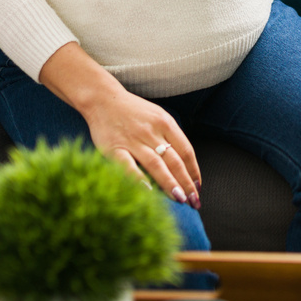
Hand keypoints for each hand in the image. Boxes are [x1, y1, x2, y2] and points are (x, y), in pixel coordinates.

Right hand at [81, 87, 203, 208]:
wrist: (103, 99)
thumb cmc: (133, 111)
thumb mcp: (157, 115)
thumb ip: (169, 135)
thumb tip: (184, 162)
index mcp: (164, 122)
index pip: (185, 150)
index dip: (194, 170)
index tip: (197, 186)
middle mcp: (151, 132)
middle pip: (174, 160)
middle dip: (186, 182)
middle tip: (193, 200)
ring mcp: (133, 140)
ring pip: (156, 165)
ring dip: (169, 183)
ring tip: (179, 199)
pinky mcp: (114, 148)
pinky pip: (128, 166)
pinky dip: (139, 179)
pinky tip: (148, 192)